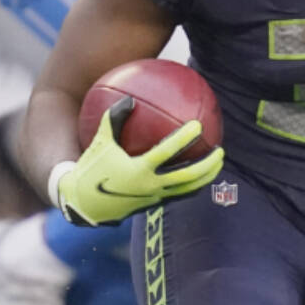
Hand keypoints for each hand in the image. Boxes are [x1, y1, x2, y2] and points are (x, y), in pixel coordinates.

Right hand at [52, 98, 223, 226]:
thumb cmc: (91, 169)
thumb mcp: (100, 141)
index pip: (166, 152)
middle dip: (206, 164)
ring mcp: (154, 198)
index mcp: (137, 170)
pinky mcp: (154, 205)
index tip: (198, 125)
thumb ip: (114, 119)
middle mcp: (149, 186)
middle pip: (187, 176)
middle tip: (220, 149)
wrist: (84, 204)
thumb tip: (130, 99)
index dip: (183, 138)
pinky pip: (180, 194)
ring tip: (218, 163)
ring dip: (206, 177)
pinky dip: (193, 185)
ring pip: (188, 189)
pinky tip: (200, 174)